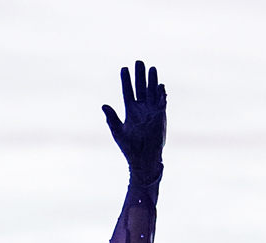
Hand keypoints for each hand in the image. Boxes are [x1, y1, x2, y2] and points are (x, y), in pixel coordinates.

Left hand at [101, 61, 166, 180]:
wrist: (143, 158)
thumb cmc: (129, 148)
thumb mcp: (118, 132)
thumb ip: (111, 118)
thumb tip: (103, 105)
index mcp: (130, 111)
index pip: (128, 91)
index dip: (126, 80)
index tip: (124, 68)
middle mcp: (141, 108)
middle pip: (140, 87)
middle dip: (140, 75)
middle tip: (139, 62)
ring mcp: (151, 111)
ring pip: (151, 91)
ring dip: (151, 80)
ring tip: (151, 68)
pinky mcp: (160, 116)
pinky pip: (161, 102)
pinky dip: (161, 94)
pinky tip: (159, 85)